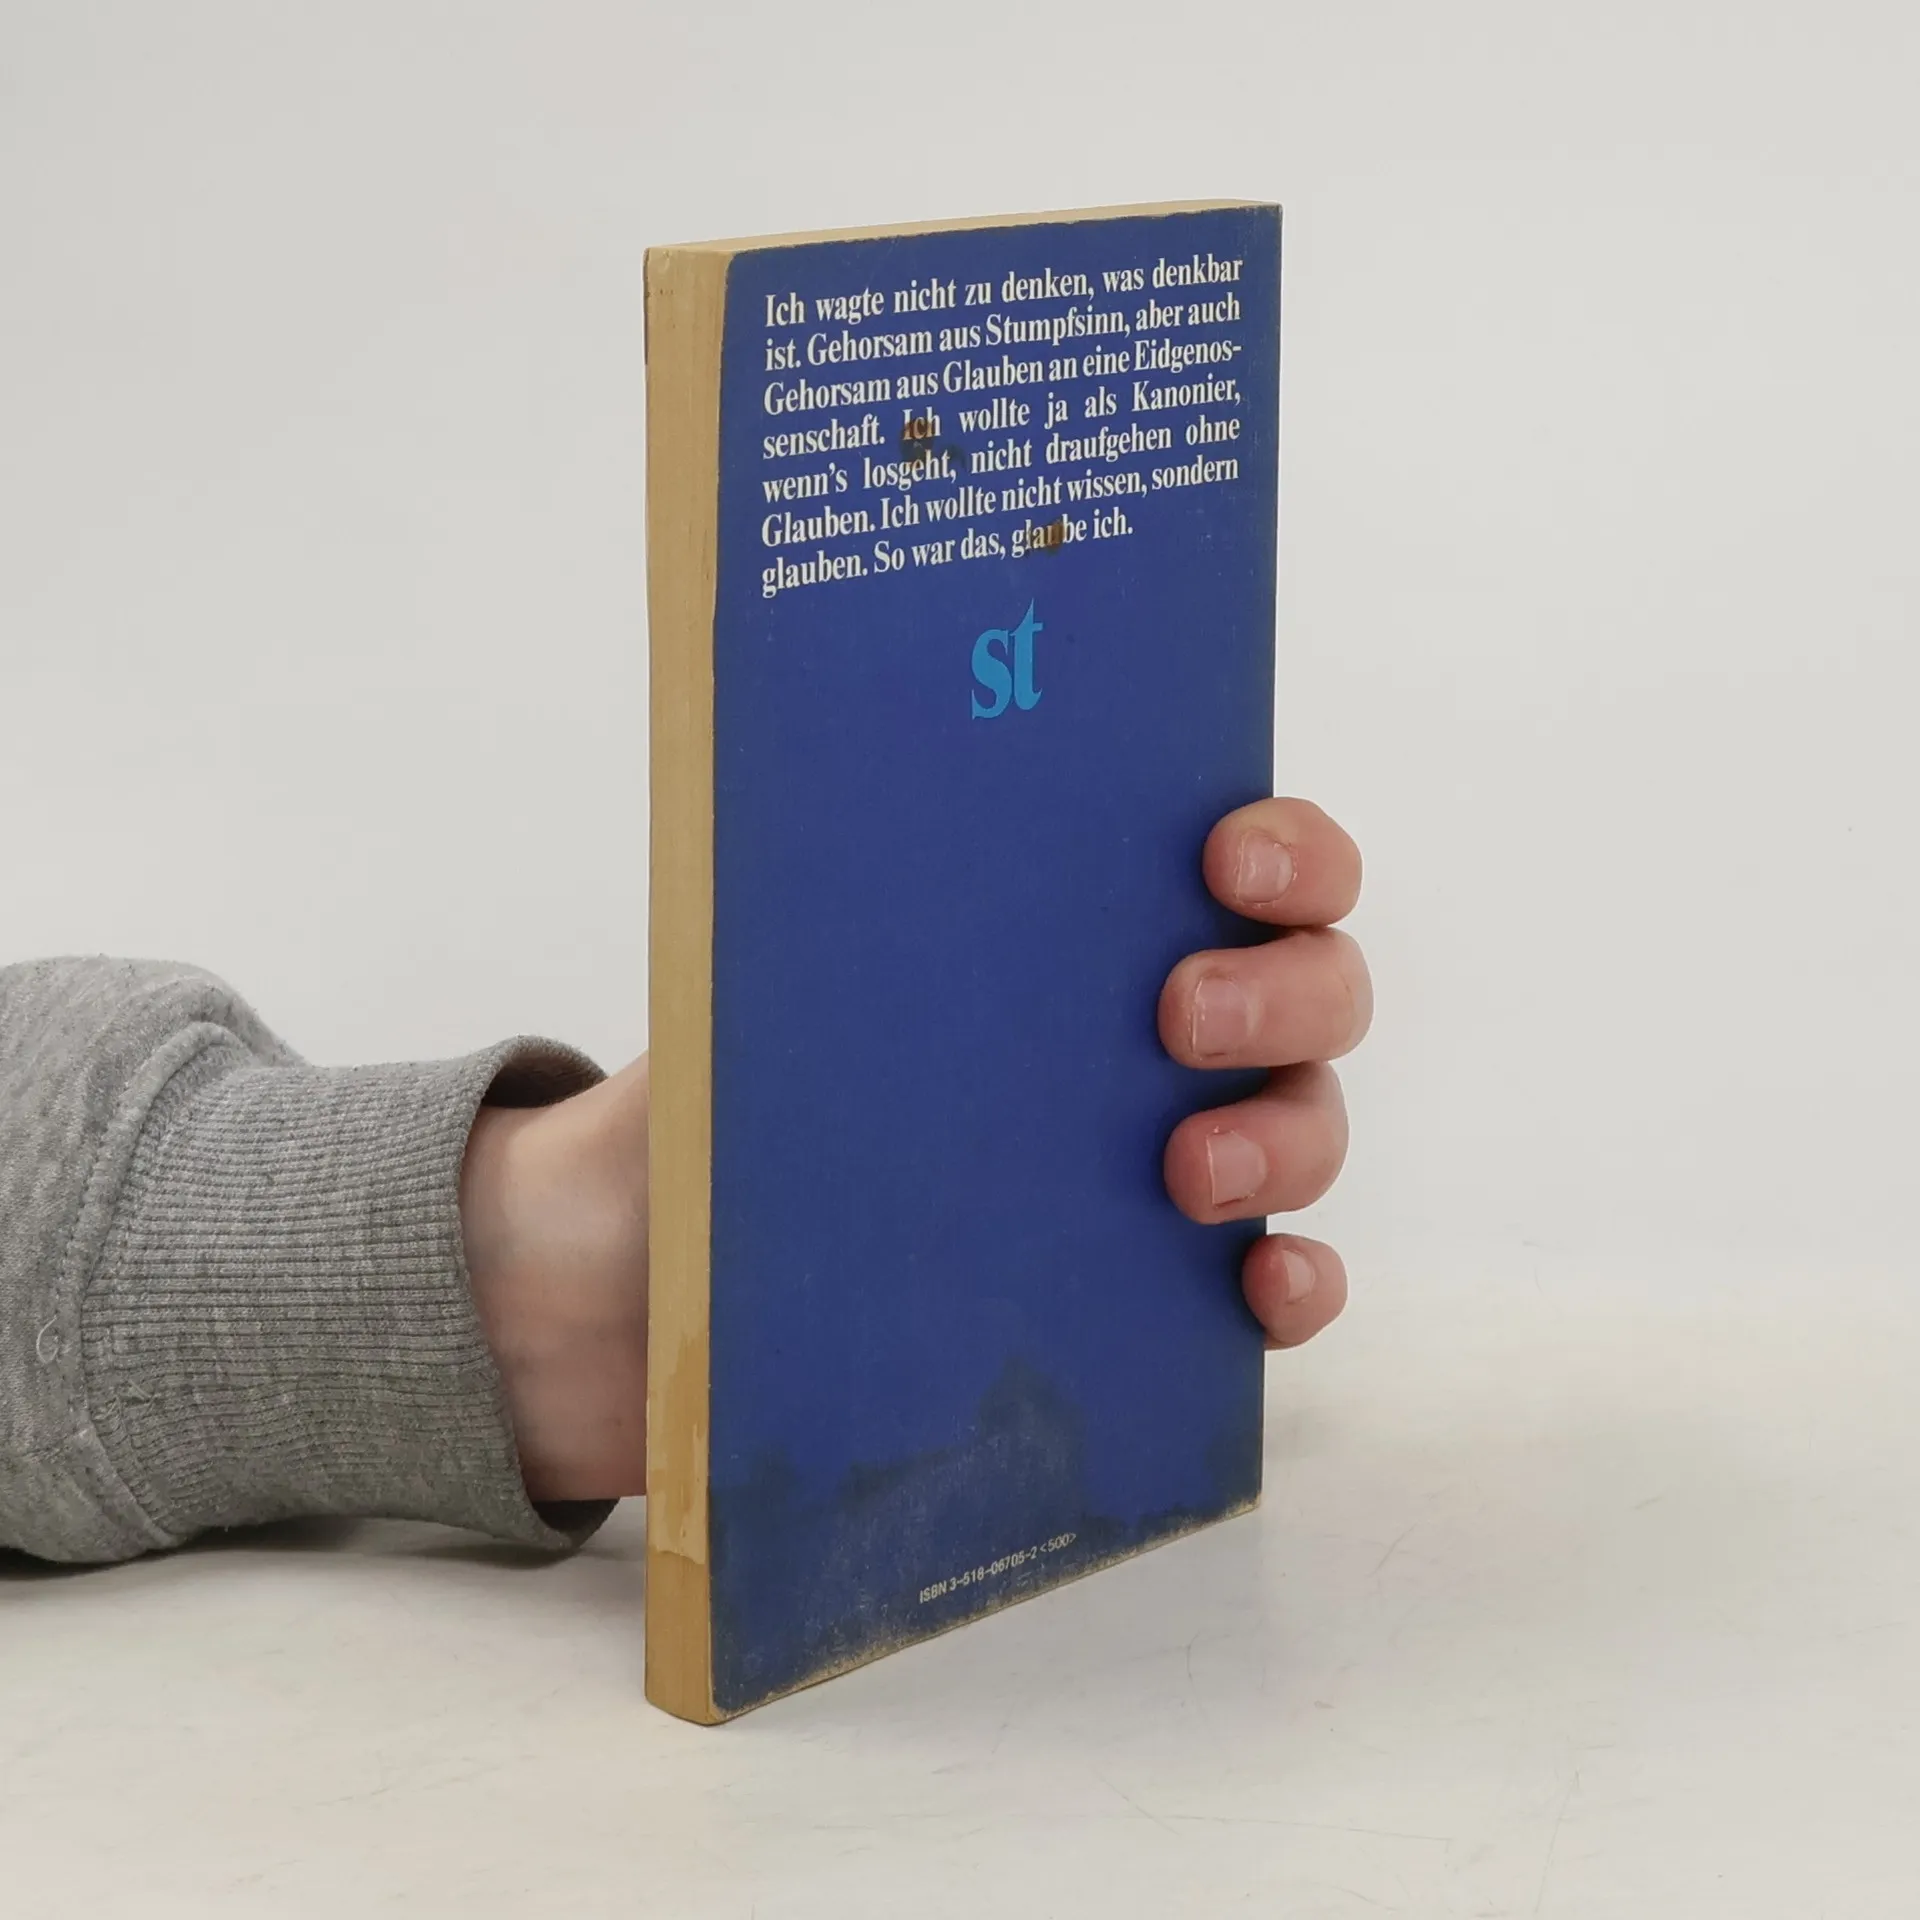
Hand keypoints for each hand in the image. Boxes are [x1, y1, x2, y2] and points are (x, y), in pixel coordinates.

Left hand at [463, 797, 1366, 1500]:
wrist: (623, 1285)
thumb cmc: (703, 1107)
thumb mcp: (755, 993)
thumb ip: (828, 921)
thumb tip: (862, 817)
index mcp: (1068, 933)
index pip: (1242, 862)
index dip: (1283, 848)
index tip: (1224, 855)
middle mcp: (1143, 1040)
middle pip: (1309, 989)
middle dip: (1283, 990)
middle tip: (1179, 1014)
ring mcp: (1162, 1168)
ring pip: (1305, 1125)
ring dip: (1285, 1134)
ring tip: (1190, 1171)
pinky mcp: (1149, 1298)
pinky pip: (1273, 1287)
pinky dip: (1296, 1286)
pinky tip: (1263, 1287)